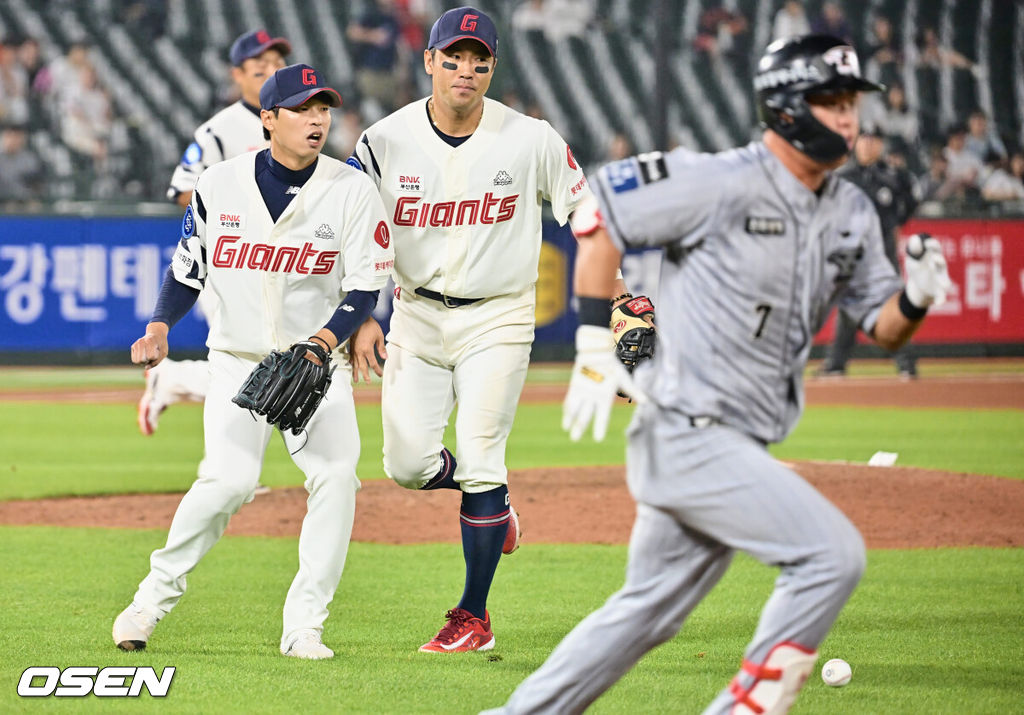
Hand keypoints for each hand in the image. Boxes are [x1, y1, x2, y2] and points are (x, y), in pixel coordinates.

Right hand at [130, 323, 168, 367]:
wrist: (156, 334)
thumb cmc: (161, 344)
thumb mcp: (164, 352)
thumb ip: (156, 361)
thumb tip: (146, 368)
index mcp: (150, 341)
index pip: (151, 357)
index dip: (155, 357)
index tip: (157, 352)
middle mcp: (141, 342)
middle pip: (141, 360)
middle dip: (147, 361)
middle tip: (152, 355)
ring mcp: (136, 344)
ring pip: (136, 361)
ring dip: (143, 361)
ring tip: (148, 356)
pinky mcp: (133, 346)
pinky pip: (134, 360)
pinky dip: (139, 360)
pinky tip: (144, 355)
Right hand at [349, 316, 386, 383]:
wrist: (358, 318)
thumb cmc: (369, 325)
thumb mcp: (379, 336)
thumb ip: (381, 348)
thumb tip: (385, 357)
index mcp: (367, 349)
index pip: (373, 364)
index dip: (377, 370)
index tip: (380, 374)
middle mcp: (359, 351)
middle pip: (363, 367)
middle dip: (366, 375)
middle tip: (368, 382)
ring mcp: (353, 349)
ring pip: (355, 364)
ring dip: (356, 372)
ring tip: (356, 380)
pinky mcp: (350, 346)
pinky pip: (351, 357)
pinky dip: (351, 363)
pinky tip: (352, 366)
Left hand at [562, 325, 646, 441]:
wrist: (600, 352)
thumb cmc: (613, 365)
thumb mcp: (623, 378)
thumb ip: (632, 391)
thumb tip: (645, 401)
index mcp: (605, 399)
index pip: (602, 417)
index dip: (599, 428)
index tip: (598, 439)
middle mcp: (594, 399)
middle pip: (586, 416)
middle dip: (580, 427)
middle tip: (574, 439)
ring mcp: (584, 393)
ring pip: (576, 410)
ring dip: (571, 419)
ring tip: (567, 429)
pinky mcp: (575, 386)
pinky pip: (570, 399)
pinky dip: (567, 409)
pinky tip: (565, 417)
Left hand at [904, 233, 952, 306]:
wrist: (919, 284)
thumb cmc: (918, 267)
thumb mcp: (913, 259)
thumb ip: (914, 249)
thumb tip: (914, 238)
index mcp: (933, 255)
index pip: (935, 248)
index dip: (932, 245)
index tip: (927, 243)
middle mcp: (940, 267)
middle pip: (941, 263)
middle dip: (938, 260)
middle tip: (934, 259)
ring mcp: (939, 279)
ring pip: (944, 280)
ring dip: (944, 282)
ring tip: (945, 285)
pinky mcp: (937, 291)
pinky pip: (941, 296)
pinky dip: (941, 299)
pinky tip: (940, 303)